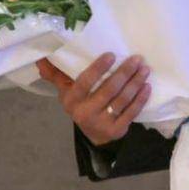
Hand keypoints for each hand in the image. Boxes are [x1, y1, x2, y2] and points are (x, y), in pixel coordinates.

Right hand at [36, 52, 150, 145]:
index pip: (84, 82)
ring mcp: (101, 123)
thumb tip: (41, 58)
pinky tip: (147, 87)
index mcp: (72, 100)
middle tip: (137, 59)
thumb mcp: (66, 91)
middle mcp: (85, 113)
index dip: (98, 68)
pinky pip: (131, 113)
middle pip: (108, 90)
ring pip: (122, 100)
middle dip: (124, 73)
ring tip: (145, 69)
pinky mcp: (116, 130)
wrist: (93, 134)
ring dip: (136, 83)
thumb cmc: (80, 104)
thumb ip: (56, 74)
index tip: (112, 55)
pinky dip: (141, 99)